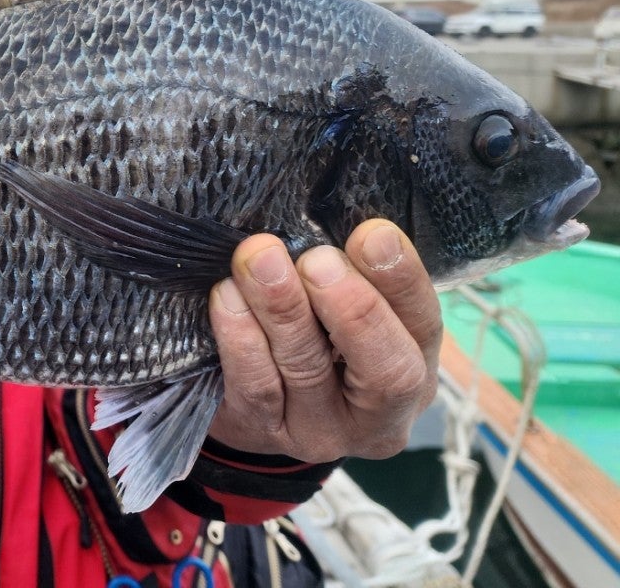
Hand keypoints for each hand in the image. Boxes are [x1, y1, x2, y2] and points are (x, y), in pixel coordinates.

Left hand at [208, 220, 440, 462]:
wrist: (253, 405)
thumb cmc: (313, 335)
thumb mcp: (344, 308)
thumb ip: (350, 271)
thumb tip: (335, 217)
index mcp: (414, 367)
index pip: (423, 324)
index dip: (401, 280)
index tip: (373, 234)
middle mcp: (379, 414)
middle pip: (384, 370)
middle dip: (353, 308)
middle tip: (317, 260)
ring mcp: (320, 432)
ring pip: (307, 370)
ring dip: (283, 309)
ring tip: (259, 259)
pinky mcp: (264, 433)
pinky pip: (254, 386)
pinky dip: (240, 337)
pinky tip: (226, 296)